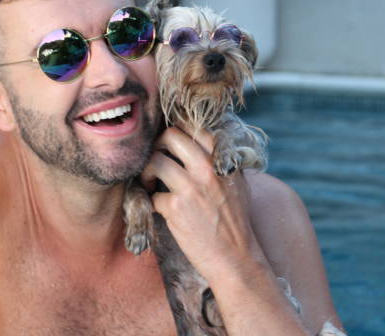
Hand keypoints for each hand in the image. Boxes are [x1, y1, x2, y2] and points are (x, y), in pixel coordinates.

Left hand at [141, 125, 265, 282]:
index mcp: (223, 161)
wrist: (235, 258)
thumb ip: (222, 162)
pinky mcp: (175, 208)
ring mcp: (191, 188)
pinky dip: (149, 201)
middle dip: (157, 145)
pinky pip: (151, 194)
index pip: (196, 127)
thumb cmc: (235, 222)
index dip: (177, 130)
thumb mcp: (238, 184)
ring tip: (150, 183)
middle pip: (171, 136)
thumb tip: (201, 144)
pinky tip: (156, 208)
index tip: (170, 143)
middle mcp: (208, 169)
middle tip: (157, 160)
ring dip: (146, 172)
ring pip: (155, 160)